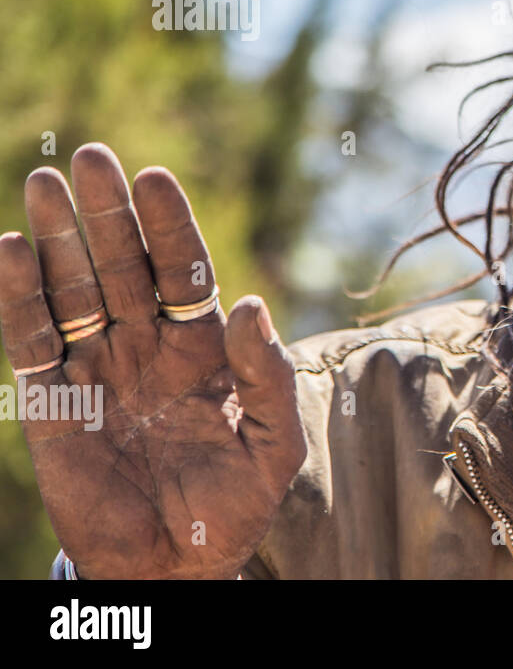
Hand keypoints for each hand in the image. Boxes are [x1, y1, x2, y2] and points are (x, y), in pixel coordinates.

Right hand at [0, 143, 306, 578]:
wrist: (176, 566)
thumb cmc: (235, 504)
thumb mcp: (275, 442)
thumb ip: (269, 374)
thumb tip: (249, 302)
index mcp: (204, 347)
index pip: (184, 271)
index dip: (169, 225)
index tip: (152, 176)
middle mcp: (147, 346)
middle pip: (124, 265)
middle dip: (108, 213)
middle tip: (91, 157)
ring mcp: (97, 369)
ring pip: (73, 290)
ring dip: (58, 239)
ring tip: (42, 183)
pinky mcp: (52, 402)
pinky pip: (30, 340)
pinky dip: (16, 298)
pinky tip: (7, 250)